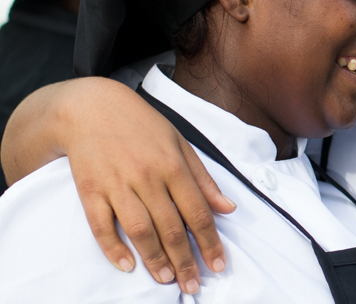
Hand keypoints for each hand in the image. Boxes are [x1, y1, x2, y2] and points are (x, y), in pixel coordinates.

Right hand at [4, 77, 235, 293]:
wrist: (92, 108)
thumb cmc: (142, 126)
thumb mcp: (181, 144)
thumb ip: (204, 178)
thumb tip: (228, 208)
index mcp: (174, 165)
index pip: (198, 212)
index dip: (209, 242)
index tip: (218, 265)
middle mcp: (148, 177)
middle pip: (171, 227)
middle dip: (185, 260)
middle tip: (193, 285)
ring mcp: (117, 185)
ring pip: (139, 230)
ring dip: (154, 259)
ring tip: (167, 280)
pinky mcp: (90, 190)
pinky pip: (101, 226)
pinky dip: (113, 248)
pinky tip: (127, 265)